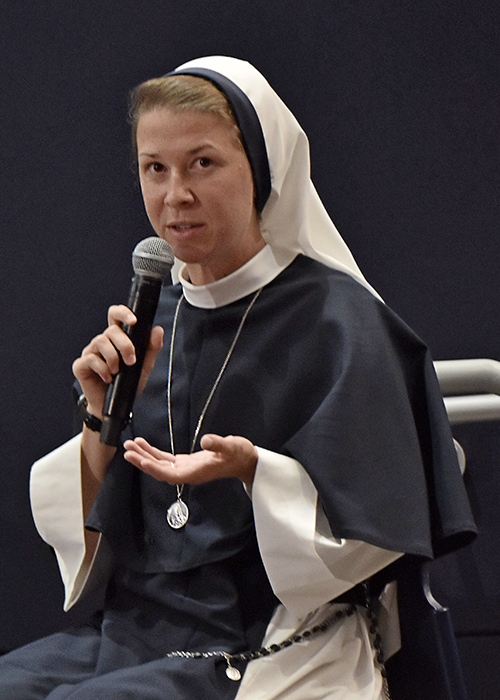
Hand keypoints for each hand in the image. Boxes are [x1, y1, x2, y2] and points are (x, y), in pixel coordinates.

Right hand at [72, 305, 163, 417]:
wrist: (116, 406)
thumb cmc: (128, 383)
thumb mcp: (145, 366)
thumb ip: (152, 348)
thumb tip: (157, 330)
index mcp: (116, 338)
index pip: (115, 316)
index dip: (122, 312)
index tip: (133, 320)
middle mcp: (102, 342)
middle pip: (111, 330)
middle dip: (124, 344)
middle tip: (131, 361)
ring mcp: (90, 352)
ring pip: (101, 342)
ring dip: (113, 358)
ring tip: (118, 371)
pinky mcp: (81, 365)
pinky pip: (91, 359)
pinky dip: (103, 369)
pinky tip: (108, 378)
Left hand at [123, 434, 257, 488]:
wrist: (245, 460)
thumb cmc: (239, 455)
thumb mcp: (231, 446)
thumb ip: (218, 444)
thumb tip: (205, 441)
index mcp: (196, 473)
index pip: (171, 475)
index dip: (155, 469)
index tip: (142, 461)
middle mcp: (187, 473)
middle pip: (160, 471)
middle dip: (142, 461)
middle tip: (127, 451)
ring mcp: (185, 468)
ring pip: (160, 465)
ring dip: (144, 456)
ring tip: (130, 446)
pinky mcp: (186, 462)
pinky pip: (165, 459)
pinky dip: (153, 452)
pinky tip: (143, 444)